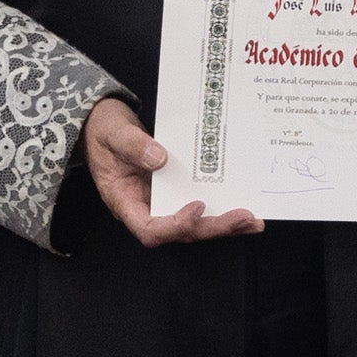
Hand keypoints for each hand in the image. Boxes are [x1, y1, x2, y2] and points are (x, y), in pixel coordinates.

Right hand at [83, 96, 259, 245]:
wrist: (104, 123)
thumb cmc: (103, 129)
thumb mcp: (113, 132)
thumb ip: (133, 146)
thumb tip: (160, 159)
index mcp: (125, 202)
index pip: (150, 229)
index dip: (175, 225)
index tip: (197, 206)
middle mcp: (145, 208)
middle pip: (180, 232)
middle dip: (212, 227)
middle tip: (243, 218)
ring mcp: (161, 202)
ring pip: (194, 225)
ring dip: (223, 224)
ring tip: (253, 221)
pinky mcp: (174, 192)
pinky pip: (198, 208)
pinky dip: (220, 210)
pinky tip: (244, 210)